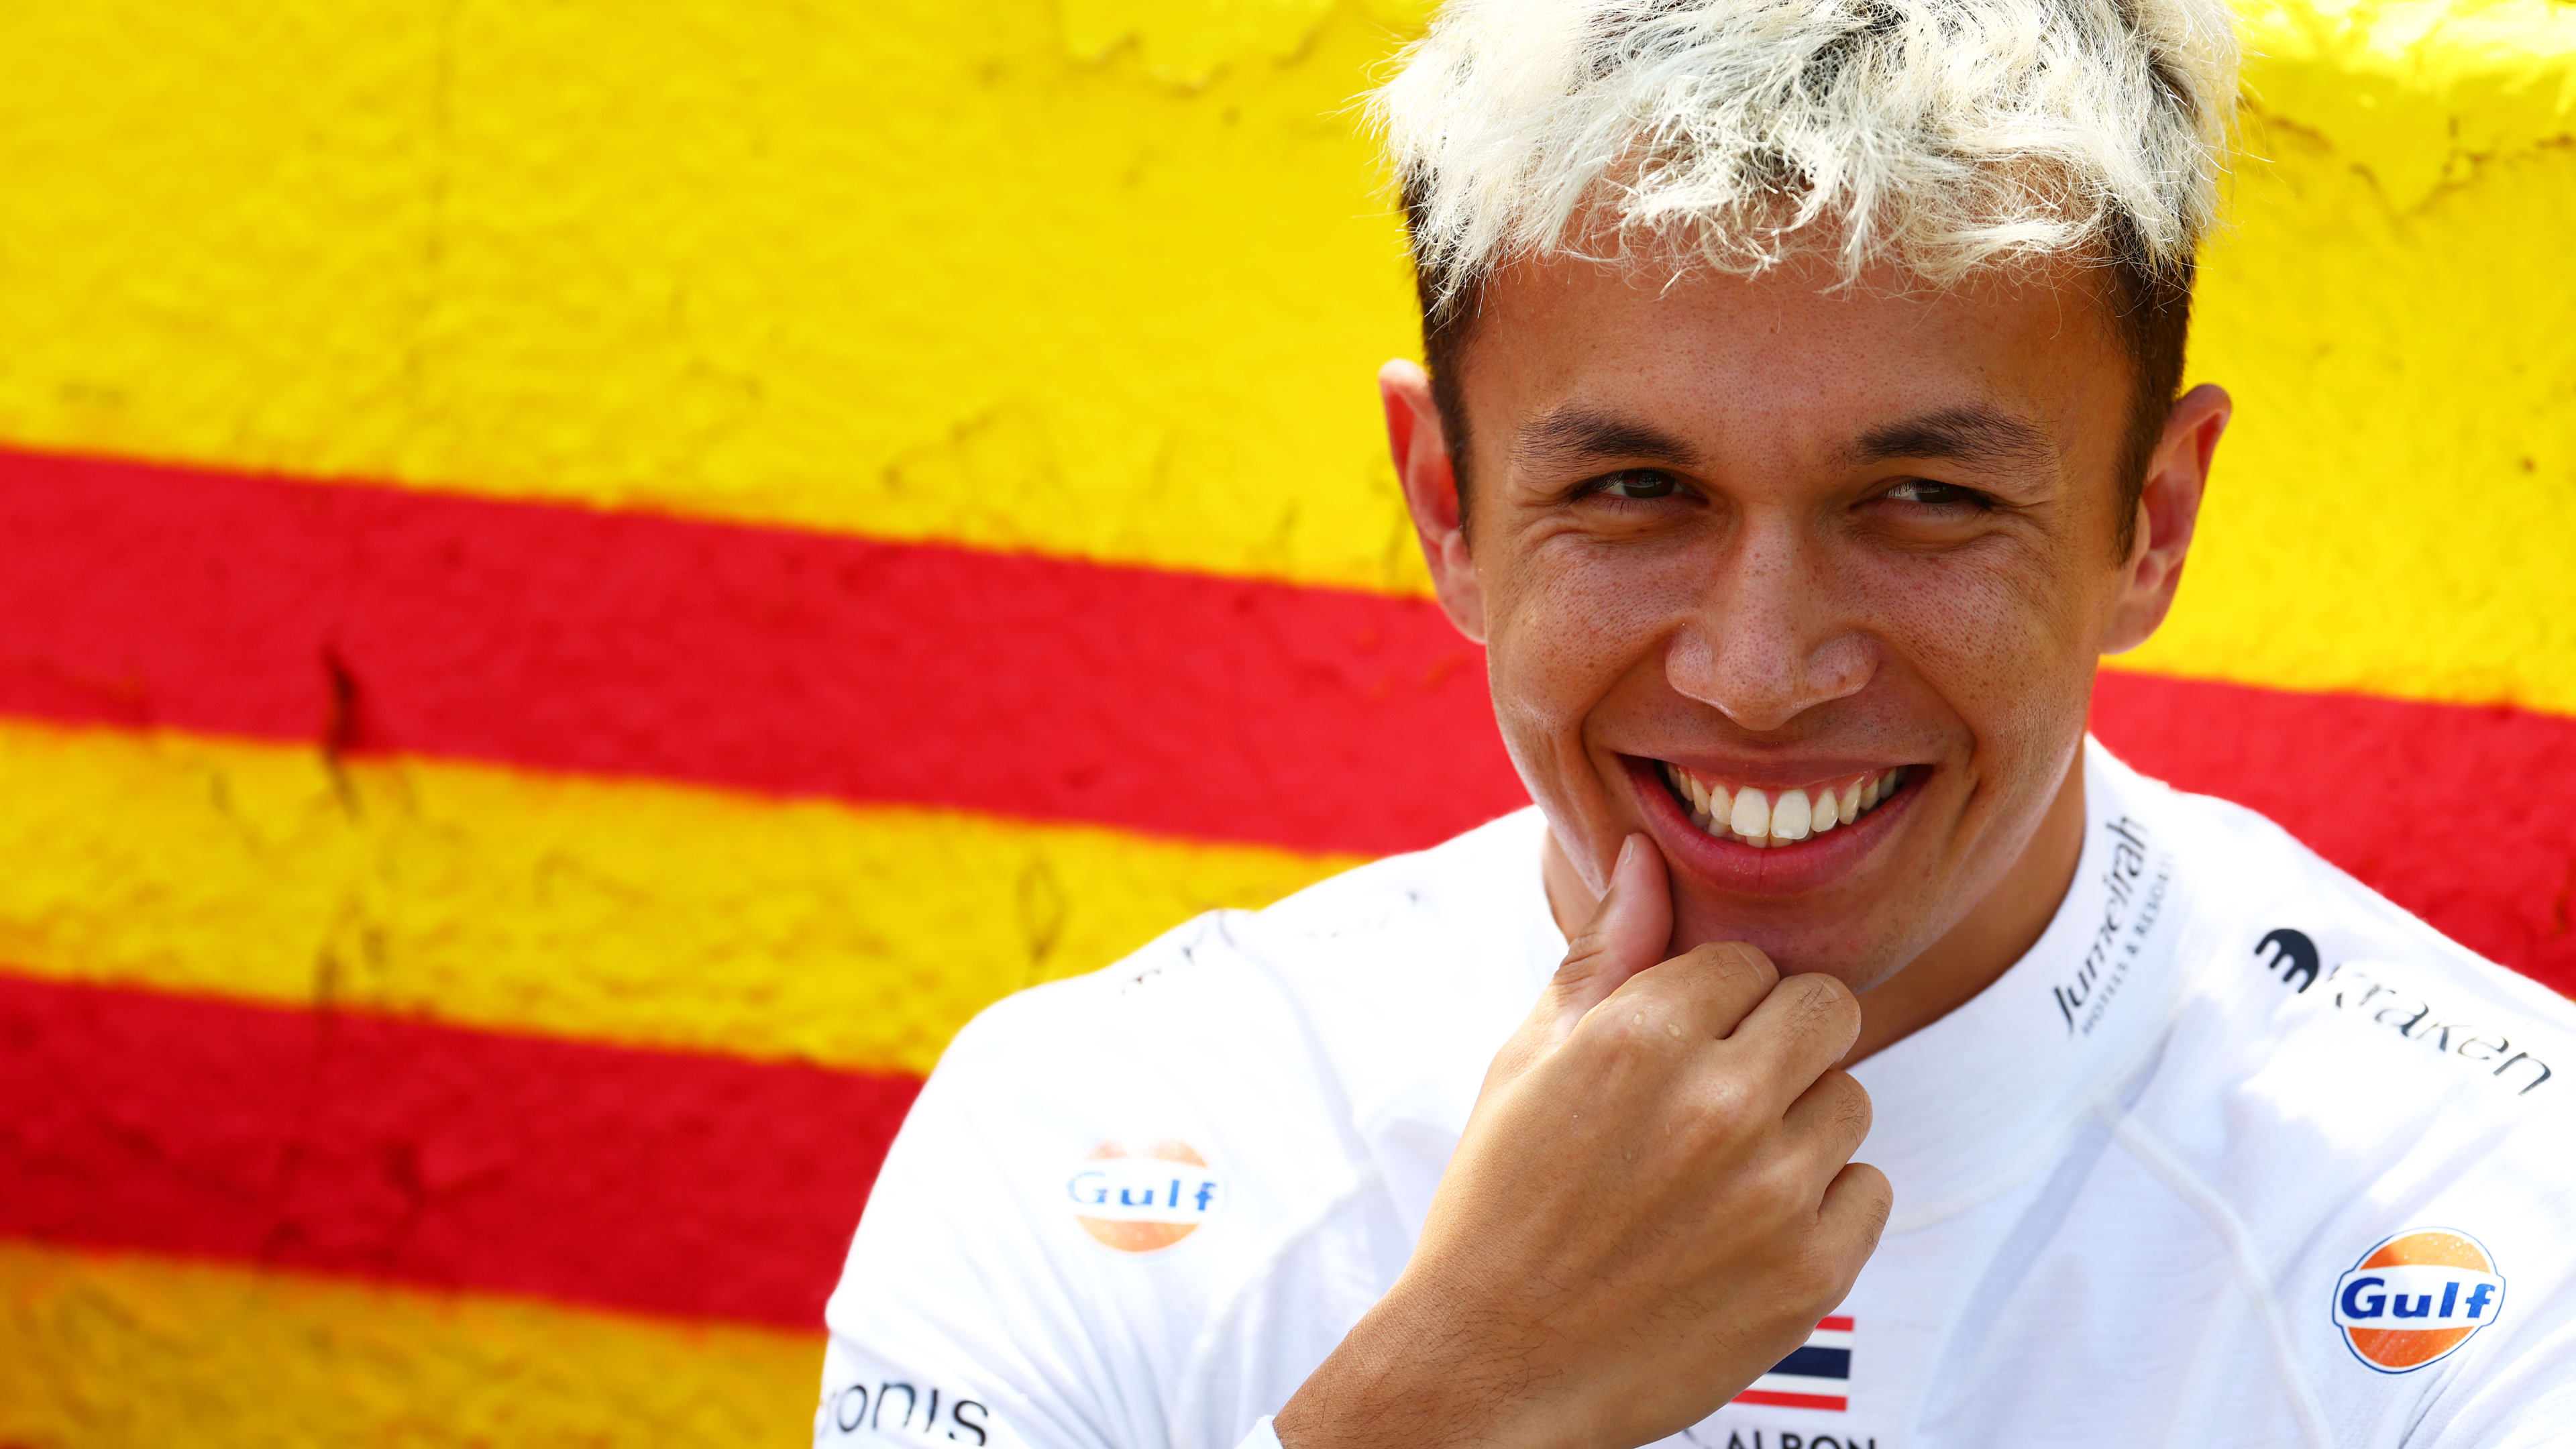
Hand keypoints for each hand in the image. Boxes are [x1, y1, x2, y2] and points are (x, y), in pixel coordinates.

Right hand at [1275, 834, 1890, 1448]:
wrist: (1492, 1369)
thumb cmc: (1500, 1205)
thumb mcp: (1527, 1062)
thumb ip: (1604, 955)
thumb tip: (1645, 856)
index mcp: (1641, 1037)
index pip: (1745, 962)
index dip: (1714, 1001)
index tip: (1677, 1049)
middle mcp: (1717, 1104)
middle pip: (1826, 1010)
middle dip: (1782, 1038)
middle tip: (1723, 1094)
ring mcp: (1773, 1193)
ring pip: (1851, 1100)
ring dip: (1802, 1123)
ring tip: (1724, 1171)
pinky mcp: (1811, 1273)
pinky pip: (1870, 1191)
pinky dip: (1826, 1205)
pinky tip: (1750, 1228)